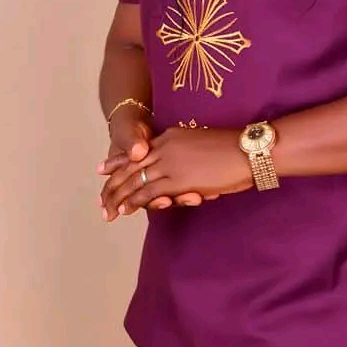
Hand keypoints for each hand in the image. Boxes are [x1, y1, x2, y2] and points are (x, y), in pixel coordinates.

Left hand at [100, 126, 252, 220]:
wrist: (246, 150)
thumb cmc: (232, 149)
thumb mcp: (202, 146)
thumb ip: (187, 158)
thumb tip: (182, 175)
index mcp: (171, 136)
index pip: (138, 151)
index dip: (119, 162)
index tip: (102, 169)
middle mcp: (165, 146)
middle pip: (131, 166)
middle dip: (113, 183)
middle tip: (100, 196)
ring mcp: (169, 163)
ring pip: (135, 181)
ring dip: (119, 196)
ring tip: (108, 208)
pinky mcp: (176, 180)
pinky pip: (148, 193)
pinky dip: (134, 202)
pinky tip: (125, 210)